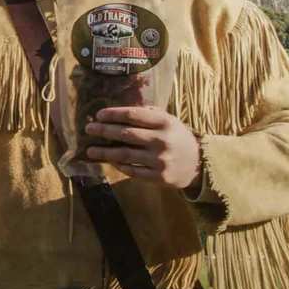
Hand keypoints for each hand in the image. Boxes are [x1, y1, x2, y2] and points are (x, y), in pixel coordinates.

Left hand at [85, 106, 201, 188]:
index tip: (99, 115)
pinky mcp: (158, 177)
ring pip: (125, 155)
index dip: (113, 114)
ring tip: (90, 151)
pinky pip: (132, 171)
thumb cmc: (177, 136)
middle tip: (88, 129)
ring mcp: (160, 160)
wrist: (199, 163)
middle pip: (126, 134)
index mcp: (164, 122)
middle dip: (104, 131)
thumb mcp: (168, 120)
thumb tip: (119, 112)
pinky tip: (110, 161)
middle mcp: (162, 140)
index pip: (133, 115)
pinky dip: (119, 166)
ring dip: (105, 152)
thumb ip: (148, 113)